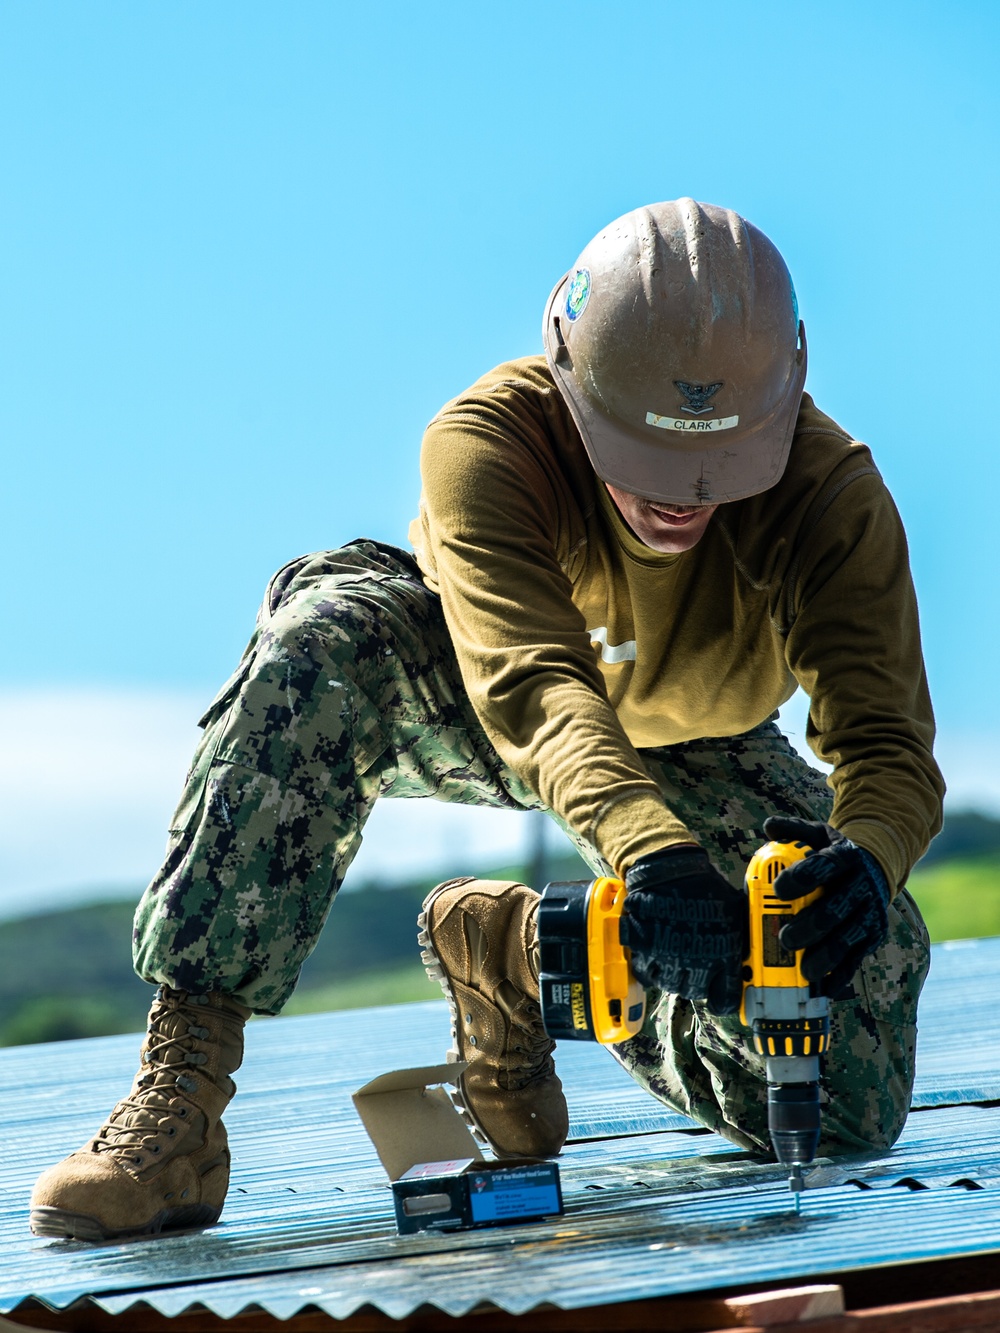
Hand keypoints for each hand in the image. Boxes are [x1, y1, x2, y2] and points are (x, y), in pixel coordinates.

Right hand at [619, 846, 747, 1014]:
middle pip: (695, 993)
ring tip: (673, 955)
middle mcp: (697, 962)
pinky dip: (650, 966)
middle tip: (693, 965)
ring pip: (670, 985)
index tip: (719, 993)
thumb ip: (737, 937)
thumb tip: (747, 953)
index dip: (722, 997)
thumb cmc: (704, 886)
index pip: (726, 999)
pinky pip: (646, 973)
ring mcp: (669, 958)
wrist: (669, 869)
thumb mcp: (733, 910)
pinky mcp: (644, 951)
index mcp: (724, 954)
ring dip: (673, 974)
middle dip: (696, 981)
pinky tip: (655, 952)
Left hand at [762, 815, 889, 997]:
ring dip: (826, 957)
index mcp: (844, 857)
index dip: (802, 878)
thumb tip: (769, 826)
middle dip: (809, 926)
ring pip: (848, 938)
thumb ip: (792, 830)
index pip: (824, 866)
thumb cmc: (832, 853)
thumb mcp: (816, 835)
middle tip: (785, 938)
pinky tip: (825, 988)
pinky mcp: (874, 935)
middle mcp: (861, 885)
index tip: (778, 889)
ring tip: (804, 971)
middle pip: (835, 909)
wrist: (873, 866)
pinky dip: (841, 975)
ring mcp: (870, 913)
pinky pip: (857, 958)